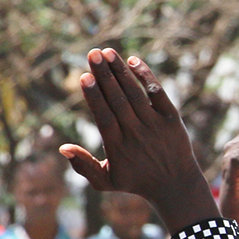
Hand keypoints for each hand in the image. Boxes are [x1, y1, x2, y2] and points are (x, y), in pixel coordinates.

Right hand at [60, 48, 216, 233]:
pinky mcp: (172, 119)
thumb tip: (62, 147)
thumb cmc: (135, 181)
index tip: (84, 77)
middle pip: (118, 101)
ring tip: (107, 52)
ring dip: (121, 72)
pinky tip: (133, 61)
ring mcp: (156, 126)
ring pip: (136, 94)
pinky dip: (147, 78)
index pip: (104, 117)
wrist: (175, 185)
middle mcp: (137, 134)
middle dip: (105, 76)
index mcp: (118, 148)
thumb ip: (83, 166)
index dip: (94, 96)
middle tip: (93, 53)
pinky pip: (158, 94)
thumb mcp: (106, 181)